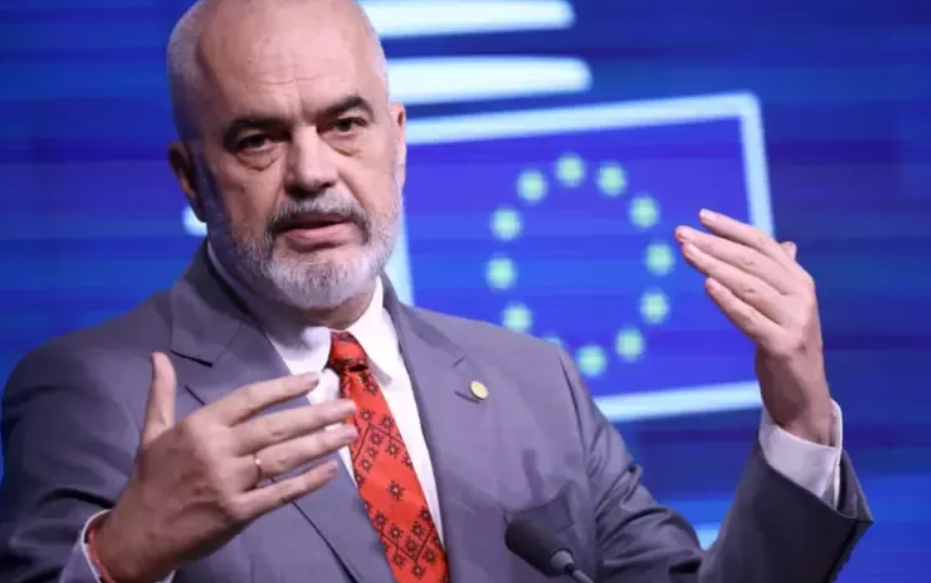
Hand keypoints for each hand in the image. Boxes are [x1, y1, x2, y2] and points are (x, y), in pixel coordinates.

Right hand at [94, 353, 356, 581]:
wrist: (138, 535)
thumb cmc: (150, 480)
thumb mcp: (152, 433)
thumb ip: (161, 394)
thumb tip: (157, 356)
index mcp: (200, 426)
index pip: (251, 398)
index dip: (284, 387)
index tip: (314, 379)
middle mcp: (218, 450)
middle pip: (277, 426)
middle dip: (317, 415)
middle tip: (349, 407)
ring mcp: (230, 482)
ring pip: (284, 457)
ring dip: (321, 444)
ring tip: (349, 433)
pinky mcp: (239, 512)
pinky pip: (280, 493)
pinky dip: (308, 481)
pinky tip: (330, 470)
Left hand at [676, 210, 833, 445]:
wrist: (805, 397)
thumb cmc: (787, 346)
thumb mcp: (785, 307)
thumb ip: (780, 277)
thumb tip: (785, 244)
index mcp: (799, 280)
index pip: (763, 244)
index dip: (732, 228)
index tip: (701, 215)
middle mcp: (801, 295)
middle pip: (752, 261)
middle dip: (714, 244)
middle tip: (682, 233)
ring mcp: (795, 320)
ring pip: (749, 286)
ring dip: (714, 266)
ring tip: (687, 252)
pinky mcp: (784, 346)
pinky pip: (750, 319)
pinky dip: (729, 301)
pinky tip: (708, 285)